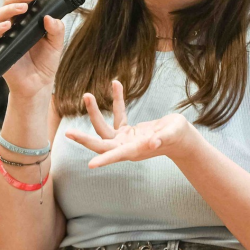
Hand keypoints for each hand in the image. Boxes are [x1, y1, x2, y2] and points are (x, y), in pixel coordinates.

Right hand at [0, 0, 64, 97]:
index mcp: (27, 19)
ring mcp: (5, 35)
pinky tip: (8, 25)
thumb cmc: (45, 63)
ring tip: (23, 7)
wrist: (38, 85)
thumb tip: (50, 17)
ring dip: (11, 8)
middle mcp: (14, 24)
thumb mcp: (56, 44)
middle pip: (9, 1)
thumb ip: (57, 29)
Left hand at [65, 80, 197, 167]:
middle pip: (101, 144)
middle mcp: (126, 147)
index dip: (104, 160)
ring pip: (104, 128)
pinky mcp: (127, 131)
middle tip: (68, 133)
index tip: (91, 165)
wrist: (181, 139)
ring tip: (87, 95)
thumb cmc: (178, 137)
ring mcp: (125, 139)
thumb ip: (162, 138)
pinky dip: (117, 100)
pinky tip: (116, 84)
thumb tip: (154, 142)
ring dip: (94, 112)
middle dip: (84, 139)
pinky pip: (118, 114)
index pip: (116, 155)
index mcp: (135, 150)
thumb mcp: (172, 135)